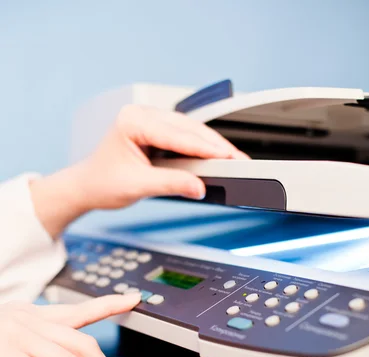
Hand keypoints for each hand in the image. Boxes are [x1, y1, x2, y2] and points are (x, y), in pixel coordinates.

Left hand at [30, 105, 247, 237]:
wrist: (87, 186)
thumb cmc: (102, 182)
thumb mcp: (137, 186)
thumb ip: (170, 184)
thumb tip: (198, 186)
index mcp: (132, 121)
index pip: (176, 134)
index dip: (204, 147)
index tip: (226, 157)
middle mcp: (141, 115)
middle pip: (187, 128)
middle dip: (214, 144)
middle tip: (237, 159)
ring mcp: (149, 121)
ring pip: (189, 130)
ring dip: (211, 144)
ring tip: (232, 158)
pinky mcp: (155, 132)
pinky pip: (183, 136)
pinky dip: (200, 147)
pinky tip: (215, 155)